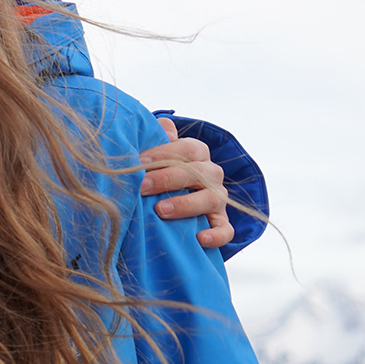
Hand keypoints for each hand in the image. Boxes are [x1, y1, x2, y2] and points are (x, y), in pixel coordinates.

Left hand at [138, 117, 233, 249]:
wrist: (172, 201)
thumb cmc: (158, 173)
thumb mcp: (155, 154)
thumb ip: (157, 139)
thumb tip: (162, 125)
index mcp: (195, 154)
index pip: (185, 149)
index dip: (162, 154)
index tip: (138, 163)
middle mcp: (210, 174)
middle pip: (197, 172)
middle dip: (167, 179)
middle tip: (141, 187)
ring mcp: (217, 198)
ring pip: (211, 198)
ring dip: (185, 204)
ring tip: (160, 211)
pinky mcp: (220, 222)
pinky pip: (225, 229)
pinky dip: (216, 234)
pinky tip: (199, 238)